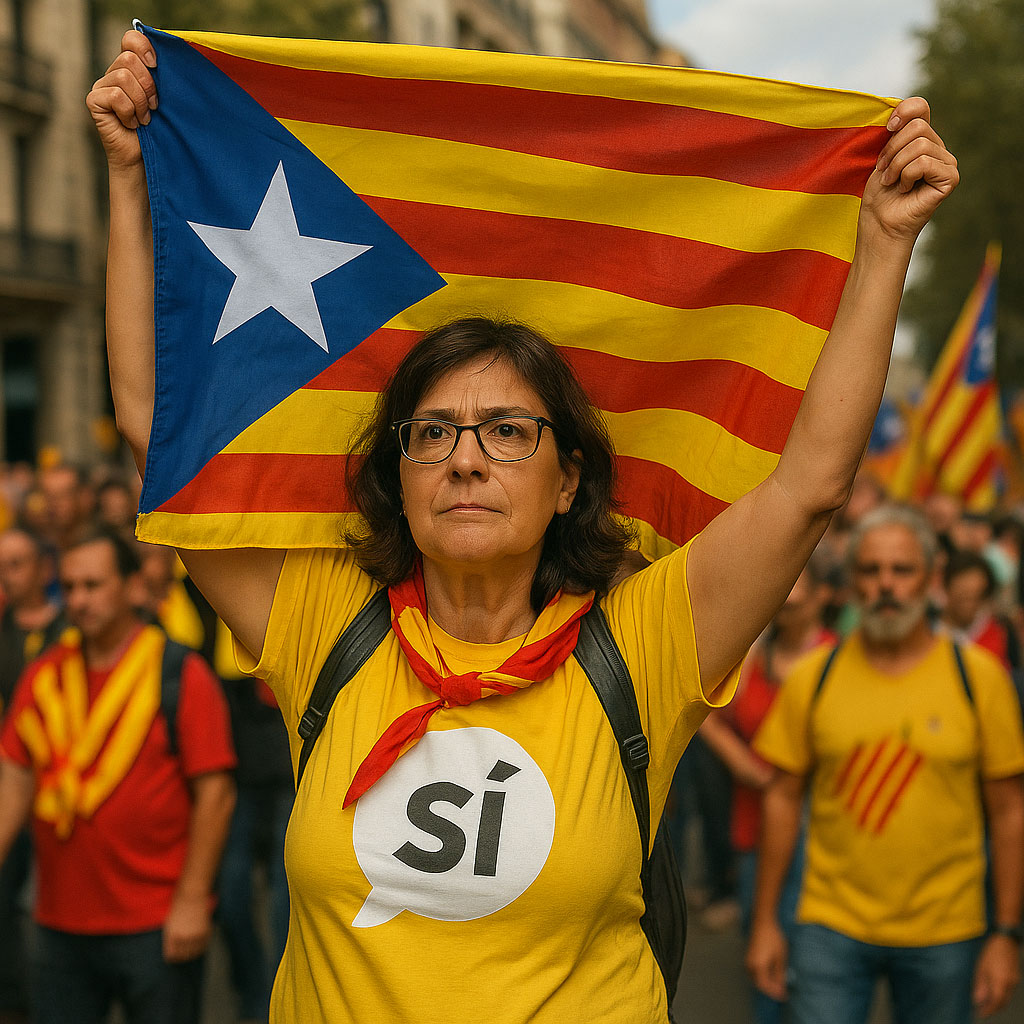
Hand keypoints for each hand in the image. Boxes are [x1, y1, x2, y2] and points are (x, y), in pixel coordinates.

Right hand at [85, 28, 157, 169]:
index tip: (156, 64)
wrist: (145, 161)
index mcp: (132, 69)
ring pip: (123, 77)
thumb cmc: (159, 132)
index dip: (144, 47)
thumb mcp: (166, 101)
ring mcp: (101, 86)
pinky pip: (115, 95)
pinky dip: (129, 112)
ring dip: (140, 102)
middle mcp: (114, 73)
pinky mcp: (94, 100)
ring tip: (144, 119)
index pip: (131, 39)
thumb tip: (173, 56)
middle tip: (154, 107)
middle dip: (148, 85)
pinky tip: (131, 124)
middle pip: (129, 59)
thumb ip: (164, 77)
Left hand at [162, 892, 211, 962]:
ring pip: (194, 953)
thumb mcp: (169, 926)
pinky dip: (201, 947)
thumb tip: (176, 955)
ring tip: (191, 949)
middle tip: (184, 953)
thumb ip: (171, 941)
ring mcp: (195, 935)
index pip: (171, 956)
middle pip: (183, 956)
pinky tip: (199, 944)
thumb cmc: (179, 910)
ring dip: (192, 953)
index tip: (174, 956)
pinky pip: (203, 946)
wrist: (191, 896)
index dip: (172, 957)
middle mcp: (183, 937)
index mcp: (172, 936)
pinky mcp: (205, 932)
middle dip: (182, 956)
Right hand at [745, 918, 788, 1001]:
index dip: (774, 993)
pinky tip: (772, 975)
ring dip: (767, 984)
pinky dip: (763, 977)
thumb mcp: (780, 957)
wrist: (763, 922)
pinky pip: (755, 973)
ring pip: (756, 979)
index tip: (784, 996)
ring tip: (779, 985)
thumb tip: (781, 987)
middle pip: (759, 984)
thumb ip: (779, 974)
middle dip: (771, 989)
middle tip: (783, 992)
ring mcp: (748, 961)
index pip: (765, 986)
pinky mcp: (749, 957)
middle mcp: (750, 965)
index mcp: (758, 966)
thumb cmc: (773, 938)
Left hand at [860, 96, 958, 247]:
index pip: (920, 107)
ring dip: (896, 165)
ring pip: (920, 144)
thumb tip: (895, 108)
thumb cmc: (878, 194)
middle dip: (892, 150)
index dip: (903, 111)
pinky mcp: (950, 178)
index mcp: (922, 139)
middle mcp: (938, 148)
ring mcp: (947, 163)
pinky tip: (905, 189)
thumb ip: (894, 133)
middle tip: (883, 171)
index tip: (887, 128)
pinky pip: (924, 162)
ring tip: (891, 182)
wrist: (879, 223)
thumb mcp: (881, 157)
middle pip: (917, 126)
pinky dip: (907, 176)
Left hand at [973, 934, 1020, 1017]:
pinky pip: (1008, 991)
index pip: (995, 1003)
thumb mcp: (981, 968)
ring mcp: (1014, 981)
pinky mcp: (1015, 977)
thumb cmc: (991, 951)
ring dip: (996, 1002)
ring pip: (1006, 997)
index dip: (988, 1010)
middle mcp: (1010, 984)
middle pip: (1002, 1002)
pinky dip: (1000, 995)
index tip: (979, 1014)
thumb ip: (980, 985)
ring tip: (985, 1003)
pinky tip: (992, 992)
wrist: (1006, 940)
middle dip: (992, 1009)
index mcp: (1001, 982)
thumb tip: (978, 1001)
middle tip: (982, 1011)